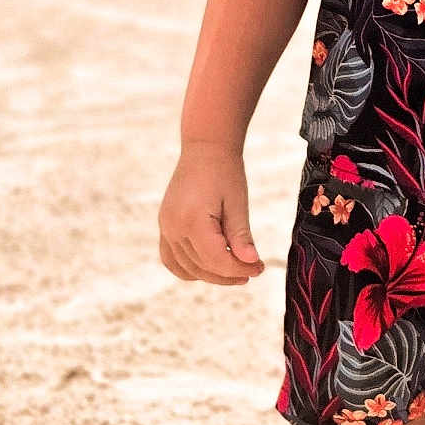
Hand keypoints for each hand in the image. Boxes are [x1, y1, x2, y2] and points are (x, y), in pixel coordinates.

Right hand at [158, 141, 265, 285]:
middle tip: (254, 270)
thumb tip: (251, 262)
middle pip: (202, 266)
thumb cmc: (225, 172)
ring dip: (211, 274)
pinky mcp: (165, 226)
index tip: (260, 268)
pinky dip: (190, 269)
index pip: (216, 259)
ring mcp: (165, 228)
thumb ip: (241, 236)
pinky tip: (212, 268)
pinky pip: (172, 259)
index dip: (239, 269)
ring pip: (186, 267)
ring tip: (237, 270)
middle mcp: (173, 227)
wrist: (205, 149)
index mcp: (192, 220)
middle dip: (230, 274)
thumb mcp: (238, 203)